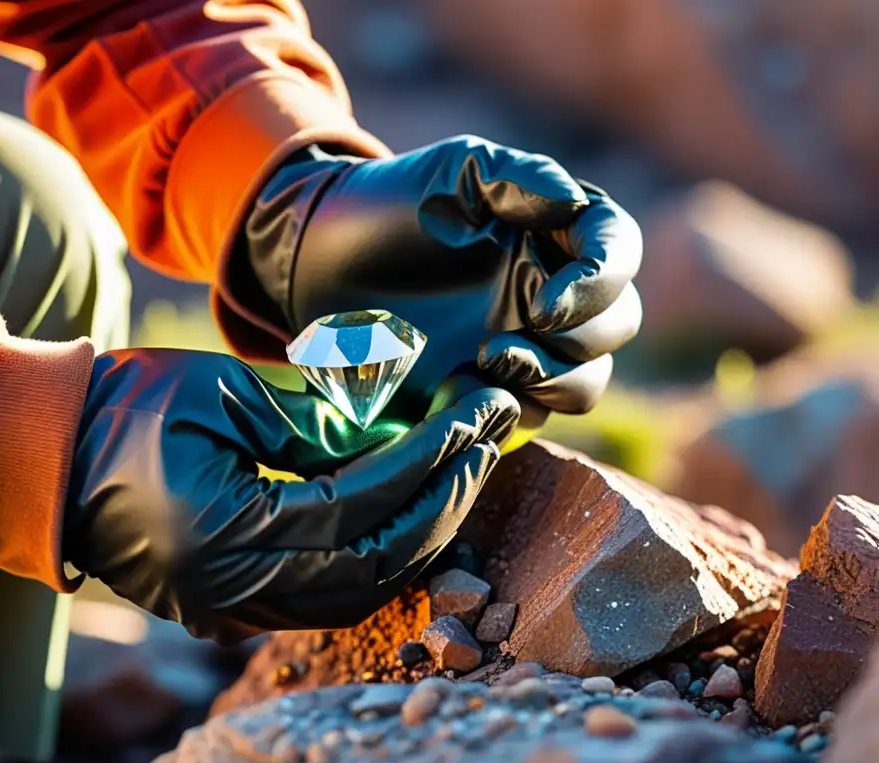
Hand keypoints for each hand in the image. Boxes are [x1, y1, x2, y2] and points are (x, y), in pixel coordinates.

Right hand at [61, 349, 518, 642]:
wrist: (45, 458)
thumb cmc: (121, 409)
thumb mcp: (219, 395)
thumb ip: (312, 421)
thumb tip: (393, 435)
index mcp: (222, 533)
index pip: (357, 502)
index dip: (425, 458)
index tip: (474, 416)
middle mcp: (232, 590)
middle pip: (373, 561)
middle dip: (444, 499)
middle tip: (488, 442)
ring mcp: (231, 609)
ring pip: (359, 592)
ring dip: (421, 535)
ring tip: (465, 476)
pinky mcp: (232, 606)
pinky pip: (327, 597)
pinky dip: (379, 559)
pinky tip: (413, 516)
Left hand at [242, 135, 641, 421]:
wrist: (319, 261)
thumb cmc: (388, 204)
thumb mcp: (448, 172)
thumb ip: (515, 175)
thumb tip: (574, 200)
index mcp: (554, 233)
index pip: (617, 251)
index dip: (601, 281)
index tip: (546, 304)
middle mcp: (552, 291)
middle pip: (617, 322)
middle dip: (581, 337)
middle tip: (508, 339)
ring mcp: (525, 344)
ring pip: (588, 379)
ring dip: (555, 379)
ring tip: (488, 363)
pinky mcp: (489, 390)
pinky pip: (531, 415)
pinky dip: (510, 407)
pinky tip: (456, 388)